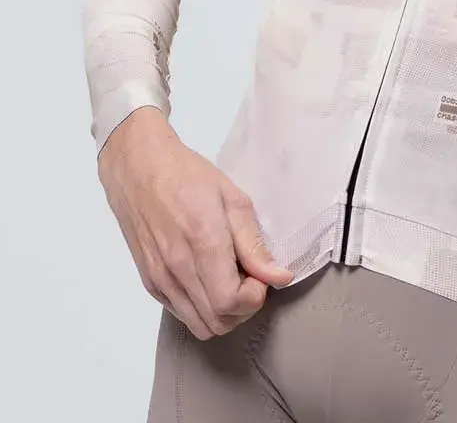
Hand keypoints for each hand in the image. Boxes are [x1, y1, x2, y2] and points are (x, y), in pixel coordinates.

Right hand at [97, 106, 293, 339]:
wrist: (139, 168)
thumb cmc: (189, 176)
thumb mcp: (233, 199)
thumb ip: (254, 244)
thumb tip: (279, 277)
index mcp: (202, 245)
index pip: (232, 303)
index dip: (256, 296)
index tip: (261, 273)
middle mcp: (177, 270)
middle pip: (218, 322)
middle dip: (243, 307)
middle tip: (250, 276)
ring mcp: (159, 280)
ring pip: (199, 326)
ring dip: (223, 312)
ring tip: (230, 277)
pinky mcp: (149, 282)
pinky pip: (181, 314)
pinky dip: (202, 307)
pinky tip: (209, 277)